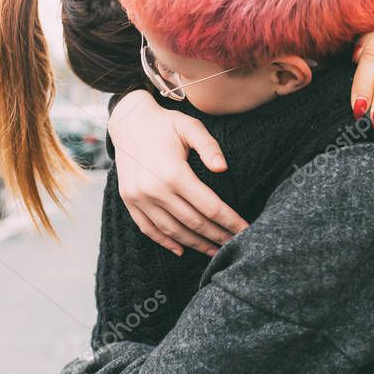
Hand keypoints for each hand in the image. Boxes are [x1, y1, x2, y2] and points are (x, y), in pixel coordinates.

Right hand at [109, 90, 247, 255]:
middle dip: (217, 236)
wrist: (127, 121)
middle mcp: (155, 189)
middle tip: (236, 245)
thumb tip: (223, 168)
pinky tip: (181, 250)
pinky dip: (165, 242)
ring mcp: (139, 198)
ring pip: (172, 230)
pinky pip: (148, 228)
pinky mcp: (129, 201)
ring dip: (195, 244)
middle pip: (193, 222)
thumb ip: (209, 146)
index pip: (209, 206)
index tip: (246, 230)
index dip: (230, 221)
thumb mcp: (190, 126)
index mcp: (173, 173)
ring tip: (214, 252)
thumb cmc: (165, 123)